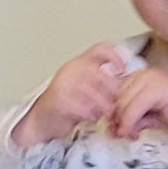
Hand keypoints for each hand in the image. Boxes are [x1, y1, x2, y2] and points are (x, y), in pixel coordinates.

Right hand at [13, 41, 131, 149]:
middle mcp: (71, 69)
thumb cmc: (66, 105)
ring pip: (96, 94)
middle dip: (112, 94)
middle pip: (103, 76)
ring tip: (101, 113)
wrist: (41, 120)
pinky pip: (84, 108)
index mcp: (79, 62)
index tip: (122, 71)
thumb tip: (126, 82)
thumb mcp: (85, 88)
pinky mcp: (59, 100)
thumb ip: (103, 81)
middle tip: (114, 104)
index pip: (101, 48)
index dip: (116, 57)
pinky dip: (90, 116)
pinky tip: (89, 118)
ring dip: (102, 107)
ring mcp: (64, 83)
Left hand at [108, 64, 167, 139]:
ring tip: (132, 136)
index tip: (116, 131)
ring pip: (122, 104)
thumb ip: (130, 119)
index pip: (113, 94)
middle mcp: (142, 74)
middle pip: (115, 99)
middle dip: (116, 121)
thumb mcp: (148, 117)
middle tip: (123, 136)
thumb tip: (111, 130)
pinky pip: (133, 108)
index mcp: (138, 77)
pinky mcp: (157, 88)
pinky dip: (130, 123)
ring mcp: (150, 78)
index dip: (112, 114)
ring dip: (123, 124)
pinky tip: (136, 134)